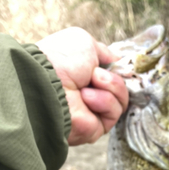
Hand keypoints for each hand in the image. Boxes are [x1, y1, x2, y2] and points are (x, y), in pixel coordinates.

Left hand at [36, 27, 127, 145]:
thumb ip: (104, 53)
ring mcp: (95, 111)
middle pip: (121, 87)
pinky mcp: (98, 126)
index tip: (117, 65)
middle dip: (113, 78)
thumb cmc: (60, 61)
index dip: (119, 69)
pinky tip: (86, 98)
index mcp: (86, 74)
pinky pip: (115, 112)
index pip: (114, 74)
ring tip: (87, 86)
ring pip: (121, 99)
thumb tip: (118, 63)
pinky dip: (104, 101)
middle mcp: (91, 93)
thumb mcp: (85, 43)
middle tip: (94, 75)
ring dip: (109, 88)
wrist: (47, 84)